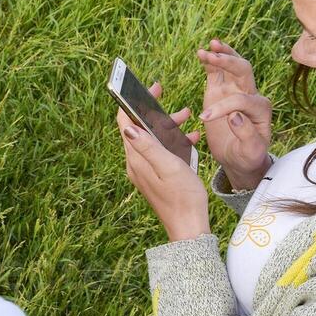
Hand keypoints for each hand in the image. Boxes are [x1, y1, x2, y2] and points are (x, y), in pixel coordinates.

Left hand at [116, 81, 209, 242]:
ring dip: (166, 124)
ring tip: (186, 115)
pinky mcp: (155, 177)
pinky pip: (160, 151)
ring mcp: (145, 170)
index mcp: (136, 159)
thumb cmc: (182, 197)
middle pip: (138, 127)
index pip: (125, 122)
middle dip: (152, 109)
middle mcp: (136, 163)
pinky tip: (190, 139)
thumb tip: (127, 126)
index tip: (148, 88)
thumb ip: (148, 146)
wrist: (190, 227)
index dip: (132, 101)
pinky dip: (172, 141)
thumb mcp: (167, 167)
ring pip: (152, 138)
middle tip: (163, 94)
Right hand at [196, 39, 273, 189]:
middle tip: (212, 56)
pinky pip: (217, 72)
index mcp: (260, 109)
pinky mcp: (220, 91)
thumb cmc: (248, 156)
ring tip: (208, 46)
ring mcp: (235, 91)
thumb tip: (235, 115)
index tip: (203, 119)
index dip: (222, 107)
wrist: (239, 158)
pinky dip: (211, 61)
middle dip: (228, 61)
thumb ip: (247, 134)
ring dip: (222, 54)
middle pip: (243, 70)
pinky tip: (202, 53)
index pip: (241, 99)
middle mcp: (251, 95)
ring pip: (232, 65)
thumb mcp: (251, 151)